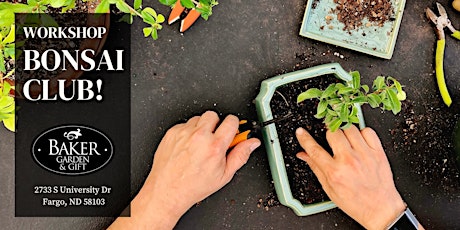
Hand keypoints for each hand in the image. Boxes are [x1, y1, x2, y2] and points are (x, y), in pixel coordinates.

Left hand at [110, 111, 260, 228]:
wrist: (168, 190)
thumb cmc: (194, 186)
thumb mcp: (224, 175)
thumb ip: (241, 155)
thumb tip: (252, 143)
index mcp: (215, 146)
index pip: (231, 121)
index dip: (234, 126)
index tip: (232, 131)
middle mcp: (199, 137)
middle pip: (214, 115)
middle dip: (217, 125)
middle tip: (214, 139)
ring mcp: (184, 133)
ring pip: (199, 118)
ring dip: (202, 128)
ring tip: (199, 144)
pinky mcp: (172, 132)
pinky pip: (185, 124)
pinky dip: (188, 132)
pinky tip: (188, 146)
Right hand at [295, 126, 405, 229]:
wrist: (380, 209)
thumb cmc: (356, 202)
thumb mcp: (329, 188)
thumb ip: (315, 168)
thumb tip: (303, 155)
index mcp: (335, 172)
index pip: (314, 149)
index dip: (304, 138)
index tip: (300, 132)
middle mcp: (349, 162)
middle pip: (332, 133)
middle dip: (328, 134)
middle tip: (331, 140)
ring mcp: (365, 155)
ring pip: (349, 129)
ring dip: (345, 133)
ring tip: (346, 142)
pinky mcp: (378, 153)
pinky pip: (368, 131)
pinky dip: (362, 133)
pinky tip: (360, 142)